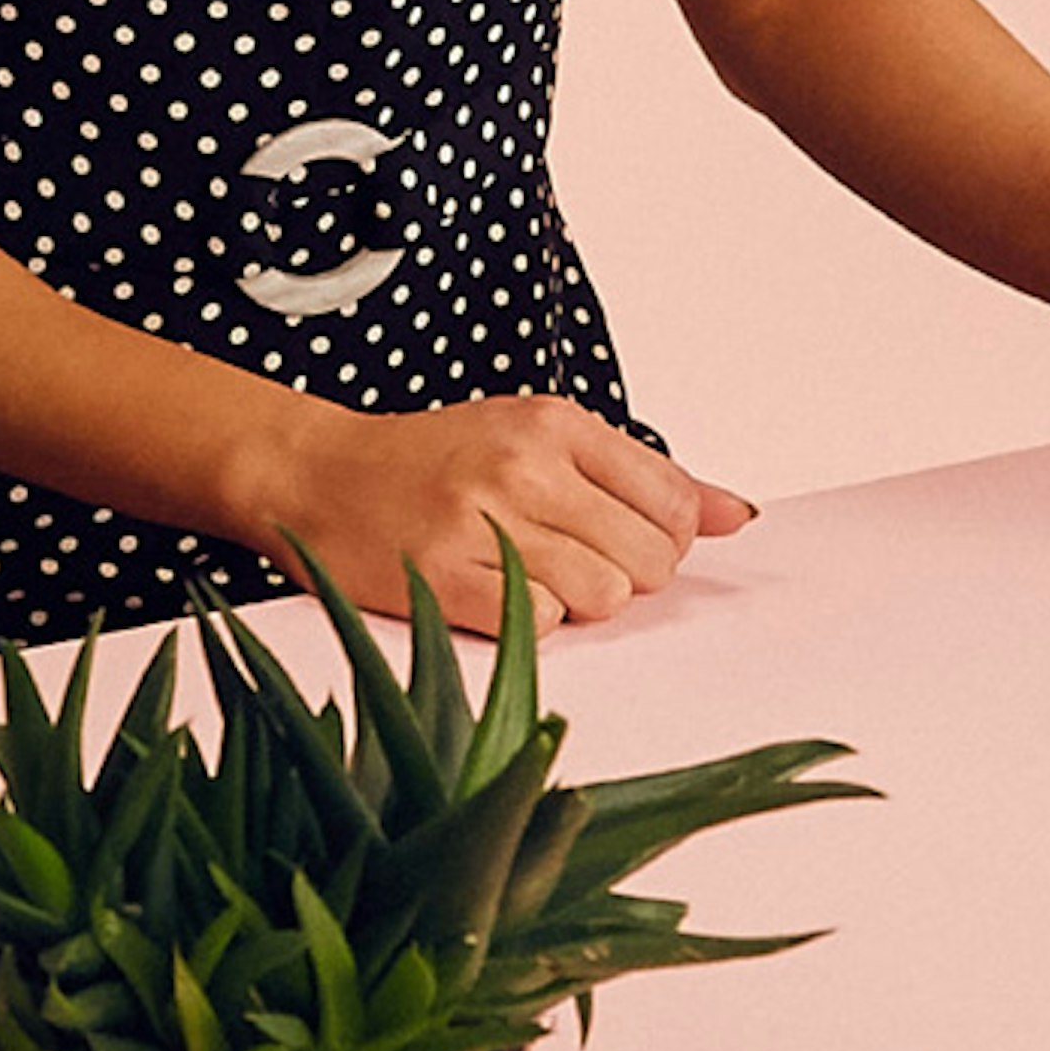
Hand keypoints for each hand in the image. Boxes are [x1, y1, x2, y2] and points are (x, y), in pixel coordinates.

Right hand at [234, 392, 751, 634]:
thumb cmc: (432, 460)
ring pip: (603, 599)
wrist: (313, 473)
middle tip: (566, 561)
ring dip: (577, 604)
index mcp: (552, 423)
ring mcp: (479, 522)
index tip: (617, 538)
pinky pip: (541, 627)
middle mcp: (520, 465)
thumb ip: (639, 475)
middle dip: (623, 576)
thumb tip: (735, 515)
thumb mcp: (537, 437)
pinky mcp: (442, 578)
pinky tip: (491, 593)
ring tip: (526, 576)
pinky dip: (528, 624)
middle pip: (649, 561)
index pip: (673, 505)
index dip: (660, 540)